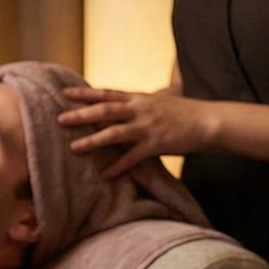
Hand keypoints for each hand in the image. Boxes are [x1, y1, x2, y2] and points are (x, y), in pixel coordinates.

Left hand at [57, 87, 216, 178]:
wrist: (208, 120)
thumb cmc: (185, 112)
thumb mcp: (162, 99)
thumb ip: (143, 101)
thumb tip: (131, 101)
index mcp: (139, 98)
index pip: (106, 93)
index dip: (84, 93)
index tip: (64, 93)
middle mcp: (140, 109)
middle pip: (104, 110)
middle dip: (81, 115)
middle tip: (60, 119)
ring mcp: (147, 127)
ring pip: (114, 133)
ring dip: (93, 141)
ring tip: (74, 148)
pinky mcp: (156, 144)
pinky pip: (132, 157)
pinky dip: (118, 166)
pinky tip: (105, 175)